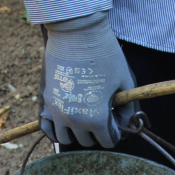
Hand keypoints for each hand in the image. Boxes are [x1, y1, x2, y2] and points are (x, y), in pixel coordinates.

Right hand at [39, 11, 135, 147]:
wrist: (77, 32)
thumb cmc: (106, 55)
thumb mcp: (124, 83)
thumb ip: (127, 110)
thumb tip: (126, 127)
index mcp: (96, 118)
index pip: (108, 141)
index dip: (115, 132)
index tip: (116, 121)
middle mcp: (74, 120)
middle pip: (88, 141)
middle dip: (98, 133)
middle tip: (103, 116)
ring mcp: (57, 111)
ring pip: (67, 139)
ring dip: (78, 133)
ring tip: (85, 118)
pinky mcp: (46, 101)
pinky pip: (47, 129)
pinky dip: (57, 131)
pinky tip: (67, 122)